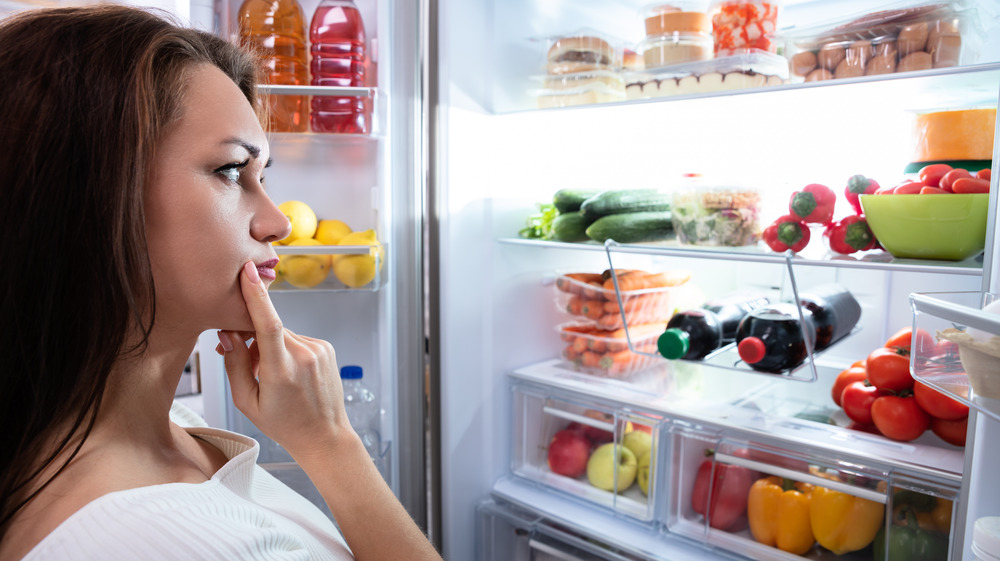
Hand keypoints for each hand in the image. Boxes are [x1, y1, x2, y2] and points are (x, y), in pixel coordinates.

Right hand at [216, 261, 351, 459]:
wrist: (324, 435)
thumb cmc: (284, 424)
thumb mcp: (247, 402)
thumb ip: (234, 366)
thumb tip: (227, 334)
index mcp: (281, 371)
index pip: (268, 324)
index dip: (256, 296)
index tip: (248, 272)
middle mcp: (304, 355)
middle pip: (268, 328)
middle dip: (250, 337)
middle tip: (242, 360)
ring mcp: (318, 350)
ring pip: (282, 334)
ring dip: (270, 346)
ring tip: (271, 375)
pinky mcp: (326, 348)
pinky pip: (296, 339)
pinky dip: (286, 349)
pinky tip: (288, 373)